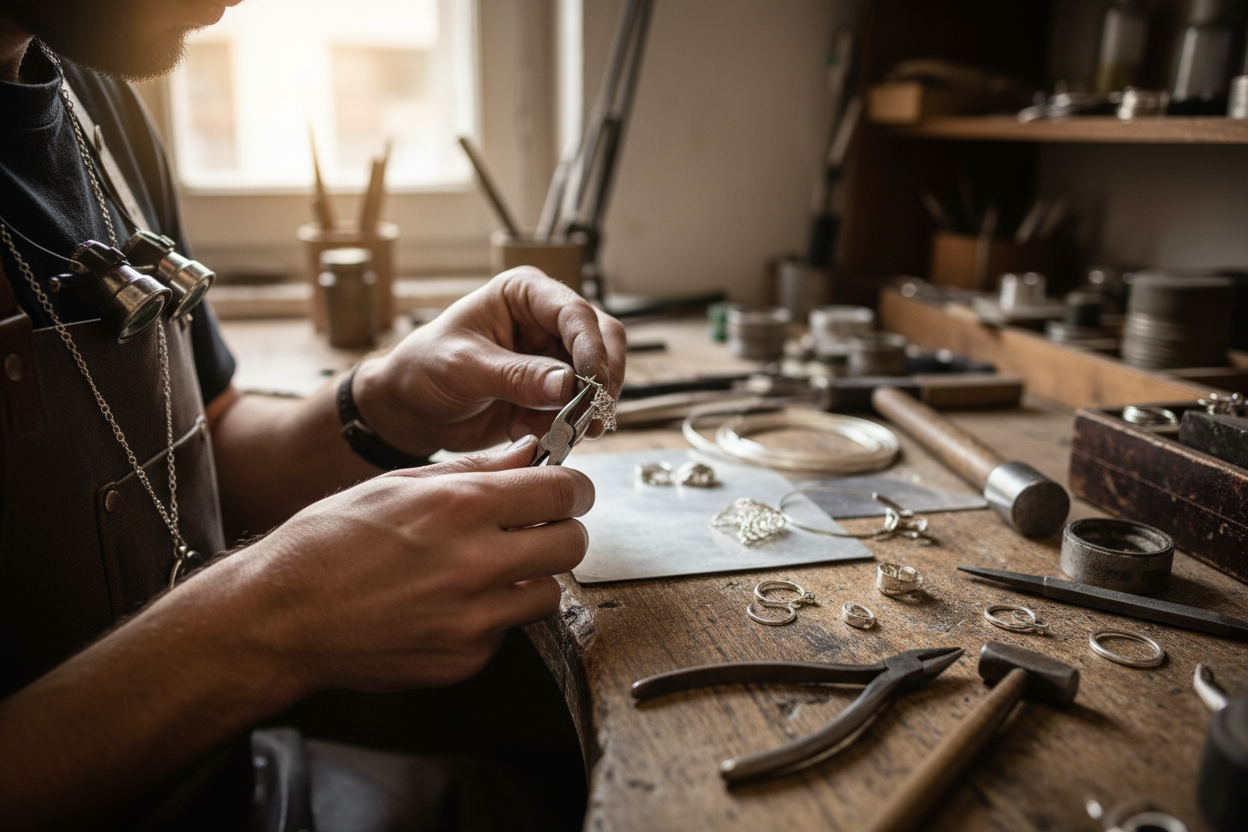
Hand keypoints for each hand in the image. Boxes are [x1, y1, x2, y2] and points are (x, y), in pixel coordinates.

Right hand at [228, 436, 591, 691]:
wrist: (281, 616)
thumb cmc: (327, 544)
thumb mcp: (397, 484)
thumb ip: (474, 471)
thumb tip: (528, 454)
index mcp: (461, 506)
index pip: (563, 490)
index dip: (572, 488)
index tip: (567, 491)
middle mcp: (476, 562)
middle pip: (572, 543)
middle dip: (561, 531)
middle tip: (536, 530)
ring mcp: (474, 618)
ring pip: (549, 592)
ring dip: (530, 578)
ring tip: (486, 571)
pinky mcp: (466, 658)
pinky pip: (507, 632)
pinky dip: (491, 618)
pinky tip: (449, 605)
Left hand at [354, 267, 626, 455]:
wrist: (411, 409)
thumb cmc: (425, 369)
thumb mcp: (464, 368)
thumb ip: (516, 376)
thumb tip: (568, 384)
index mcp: (524, 294)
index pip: (575, 312)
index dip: (591, 347)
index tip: (591, 383)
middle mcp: (547, 320)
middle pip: (604, 340)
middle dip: (602, 379)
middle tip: (593, 414)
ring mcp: (555, 356)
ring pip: (600, 377)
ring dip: (586, 408)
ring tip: (556, 431)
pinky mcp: (555, 391)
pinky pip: (581, 408)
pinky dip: (566, 425)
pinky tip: (529, 432)